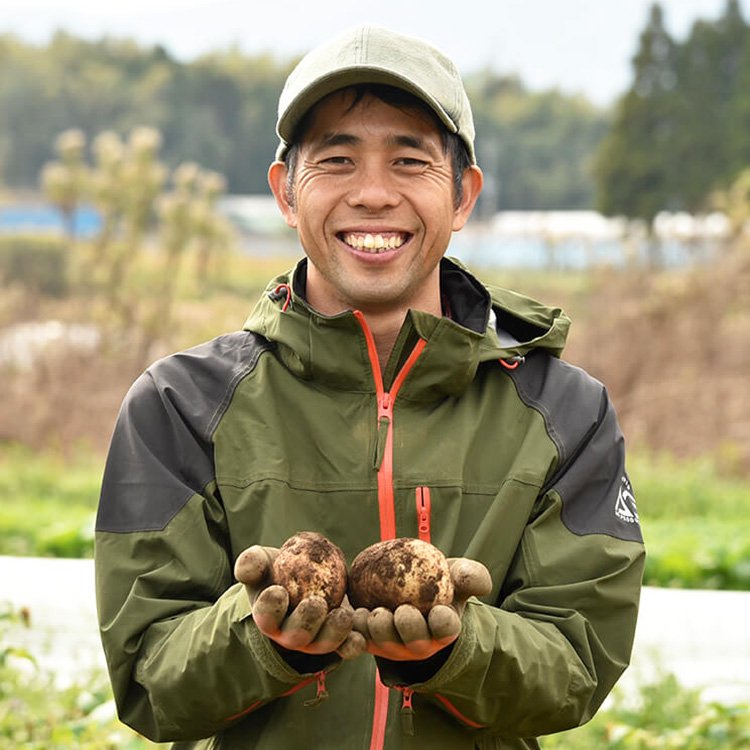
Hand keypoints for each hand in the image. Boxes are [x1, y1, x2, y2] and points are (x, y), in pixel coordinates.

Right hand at [234, 544, 364, 659]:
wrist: (304, 576)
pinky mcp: (339, 639)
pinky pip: (346, 647)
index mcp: (269, 617)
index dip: (271, 607)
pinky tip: (361, 636)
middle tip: (316, 603)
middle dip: (306, 622)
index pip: (266, 616)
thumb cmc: (277, 569)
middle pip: (297, 636)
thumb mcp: (263, 562)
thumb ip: (251, 563)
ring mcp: (315, 640)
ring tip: (343, 615)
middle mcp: (291, 635)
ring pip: (323, 644)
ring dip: (334, 633)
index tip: (277, 590)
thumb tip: (249, 566)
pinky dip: (354, 644)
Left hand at [352, 557, 491, 661]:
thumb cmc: (438, 582)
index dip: (443, 624)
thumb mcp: (457, 576)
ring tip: (370, 614)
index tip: (439, 611)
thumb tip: (469, 578)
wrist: (407, 587)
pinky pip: (357, 642)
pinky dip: (353, 634)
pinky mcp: (367, 641)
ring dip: (377, 632)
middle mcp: (417, 643)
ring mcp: (391, 645)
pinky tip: (351, 615)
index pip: (446, 629)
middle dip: (408, 630)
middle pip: (413, 643)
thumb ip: (470, 575)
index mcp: (442, 629)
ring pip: (383, 645)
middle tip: (402, 611)